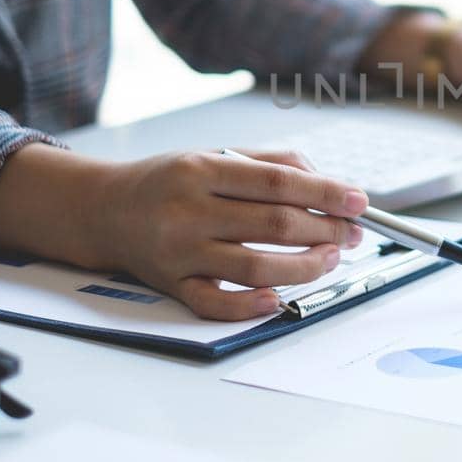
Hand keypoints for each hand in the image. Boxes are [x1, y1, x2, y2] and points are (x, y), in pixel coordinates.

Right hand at [0, 145, 368, 321]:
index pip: (278, 183)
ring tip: (328, 259)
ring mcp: (178, 252)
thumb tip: (327, 184)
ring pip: (254, 267)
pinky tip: (279, 298)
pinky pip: (215, 304)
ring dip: (302, 267)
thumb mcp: (213, 155)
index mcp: (202, 170)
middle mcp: (188, 211)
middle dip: (324, 231)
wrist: (103, 209)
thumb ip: (271, 163)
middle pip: (273, 225)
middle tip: (350, 234)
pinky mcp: (170, 286)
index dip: (325, 193)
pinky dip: (250, 306)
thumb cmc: (170, 181)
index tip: (358, 202)